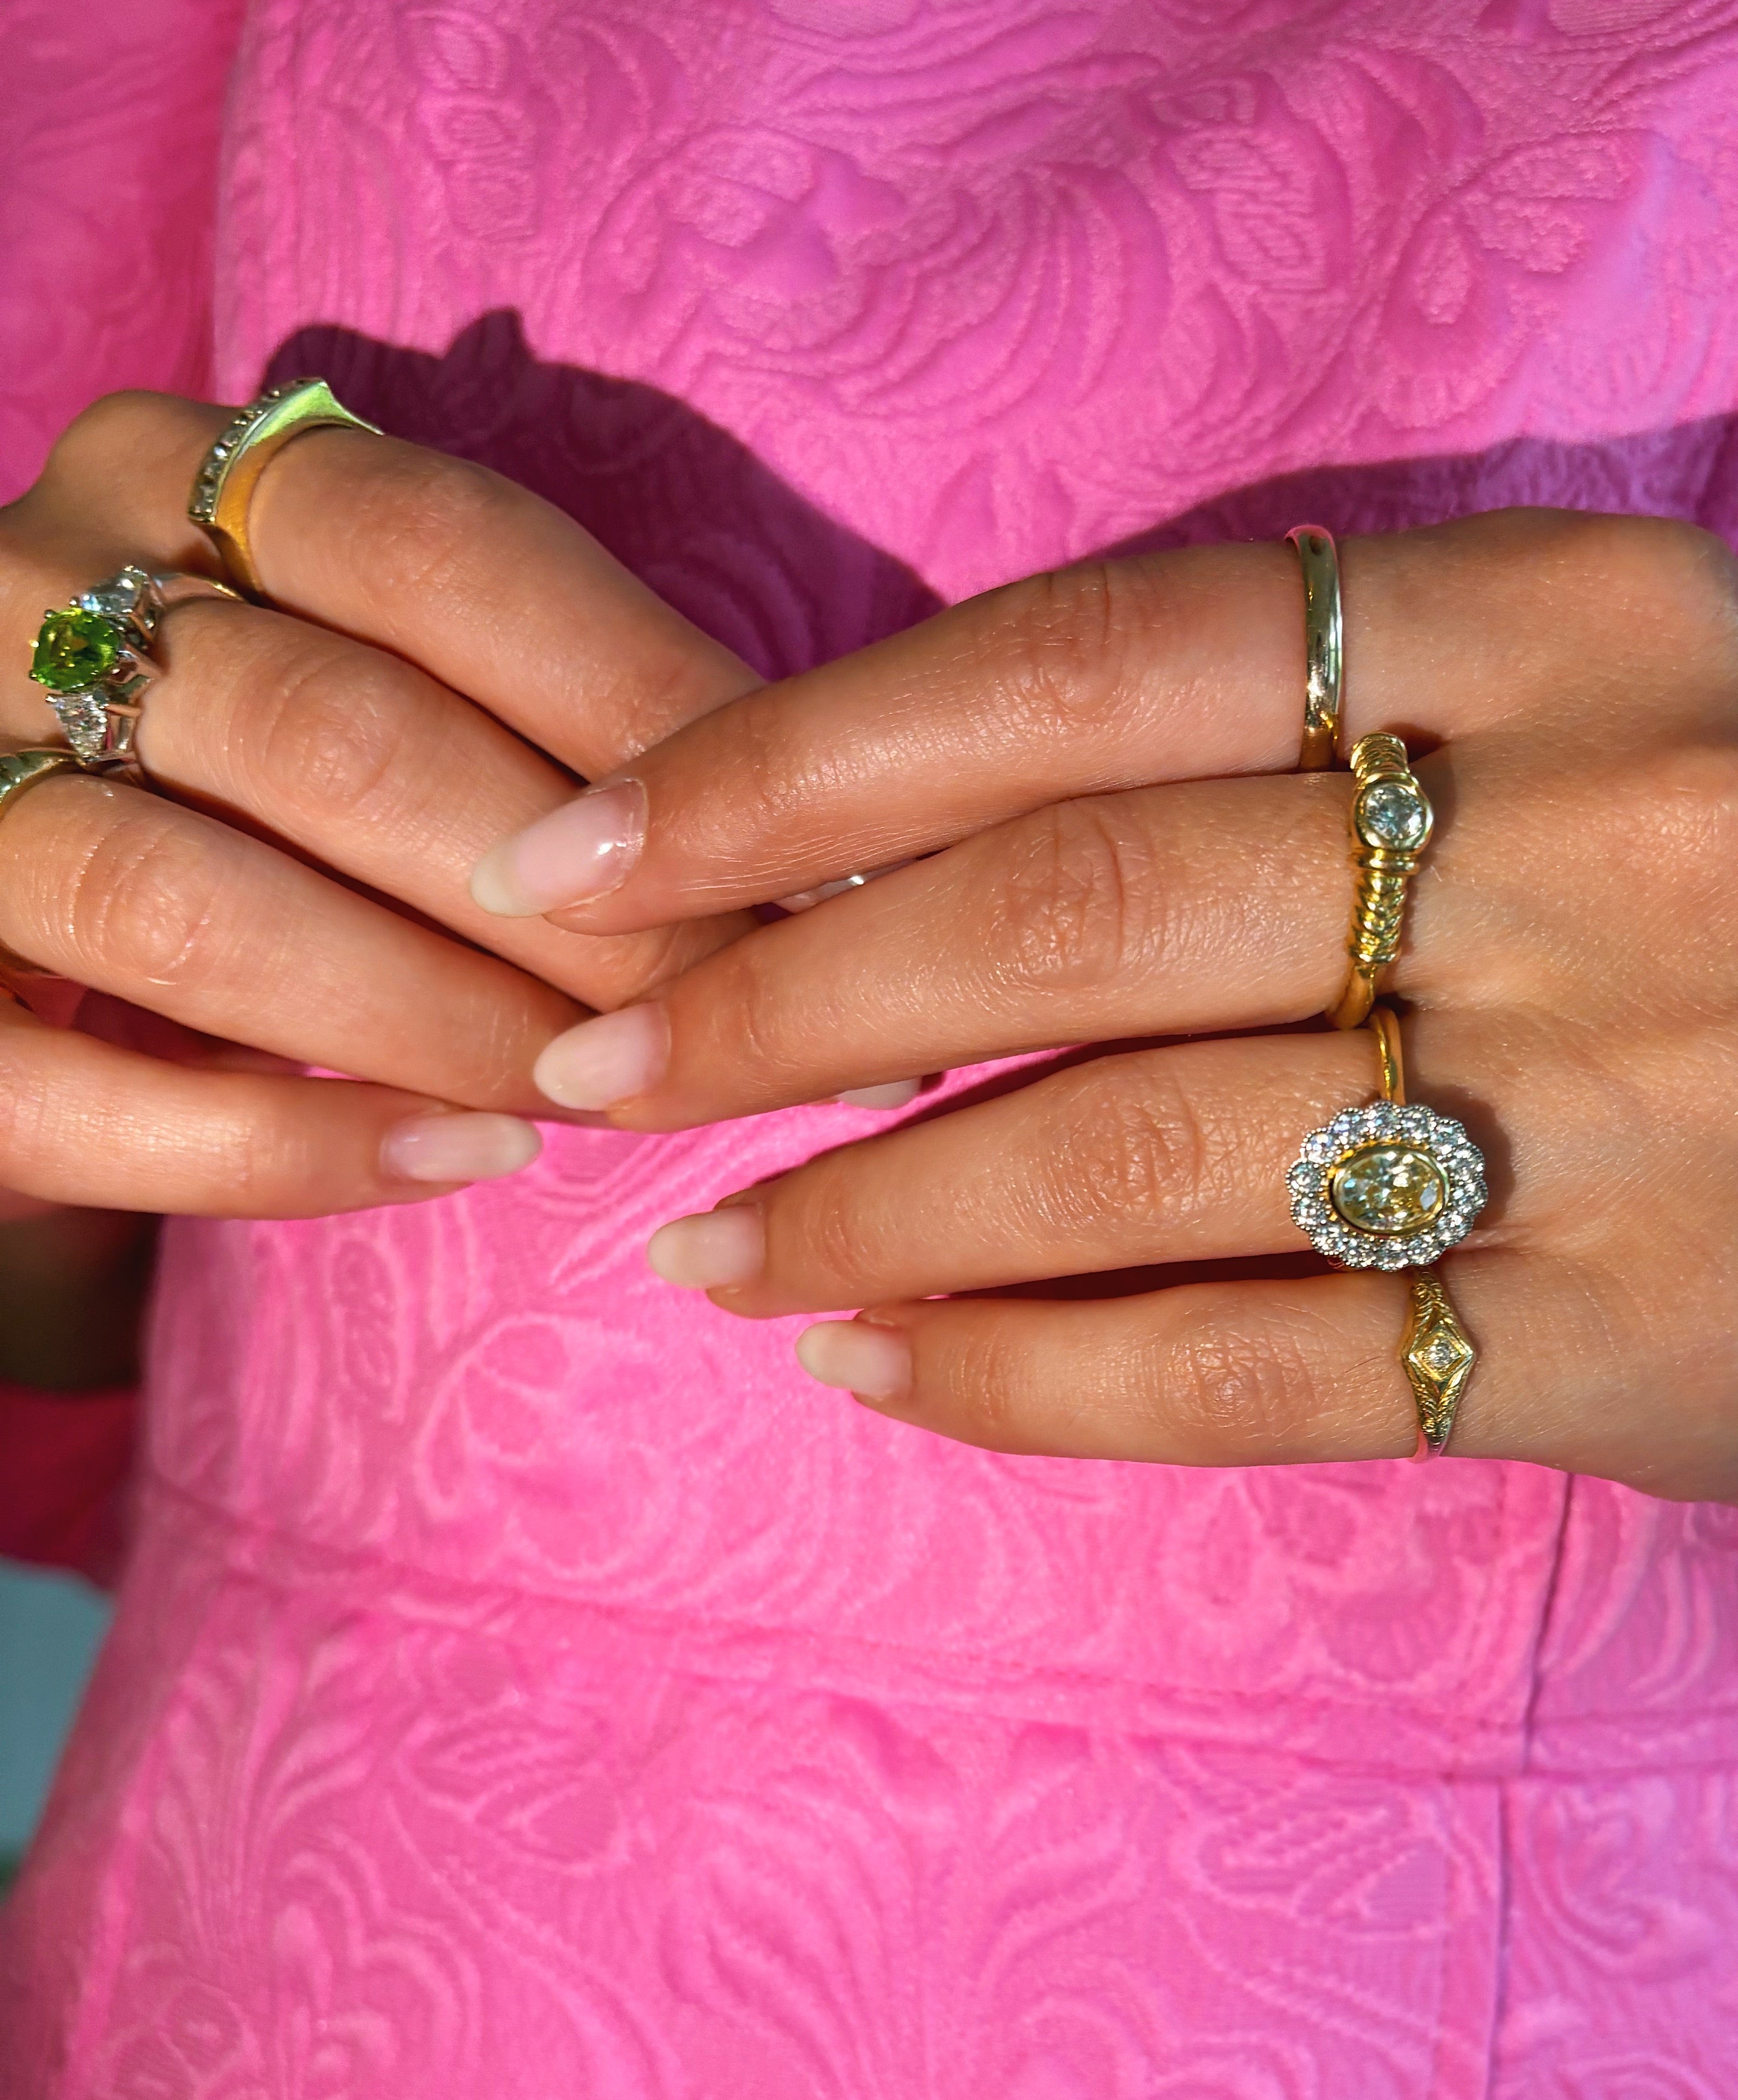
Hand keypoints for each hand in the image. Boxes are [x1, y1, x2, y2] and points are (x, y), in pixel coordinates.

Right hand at [0, 389, 756, 1221]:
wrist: (36, 916)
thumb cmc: (271, 787)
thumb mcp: (392, 685)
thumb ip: (546, 717)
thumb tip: (823, 856)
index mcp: (168, 474)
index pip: (447, 553)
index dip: (658, 715)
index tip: (825, 860)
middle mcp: (14, 596)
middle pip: (336, 738)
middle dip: (579, 904)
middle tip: (742, 1010)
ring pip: (197, 911)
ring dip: (449, 1021)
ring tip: (614, 1088)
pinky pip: (70, 1100)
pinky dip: (288, 1146)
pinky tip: (469, 1155)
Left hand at [475, 512, 1737, 1723]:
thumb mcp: (1583, 747)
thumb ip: (1280, 763)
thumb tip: (854, 863)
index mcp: (1594, 620)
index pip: (1107, 651)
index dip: (809, 758)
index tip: (600, 856)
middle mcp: (1647, 829)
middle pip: (1090, 905)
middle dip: (779, 997)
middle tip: (595, 1070)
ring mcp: (1671, 1098)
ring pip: (1143, 1153)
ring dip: (871, 1210)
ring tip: (711, 1250)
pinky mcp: (1665, 1341)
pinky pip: (1255, 1360)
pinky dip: (1024, 1378)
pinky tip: (877, 1368)